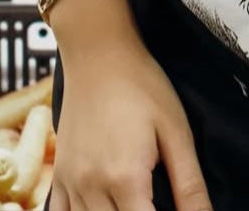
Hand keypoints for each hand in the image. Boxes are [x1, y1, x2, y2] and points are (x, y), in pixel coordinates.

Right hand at [52, 33, 211, 210]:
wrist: (99, 53)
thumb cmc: (142, 85)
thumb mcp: (176, 130)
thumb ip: (189, 183)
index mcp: (126, 179)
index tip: (171, 209)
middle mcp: (92, 188)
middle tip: (155, 201)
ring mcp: (70, 183)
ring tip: (134, 201)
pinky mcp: (60, 174)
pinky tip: (100, 207)